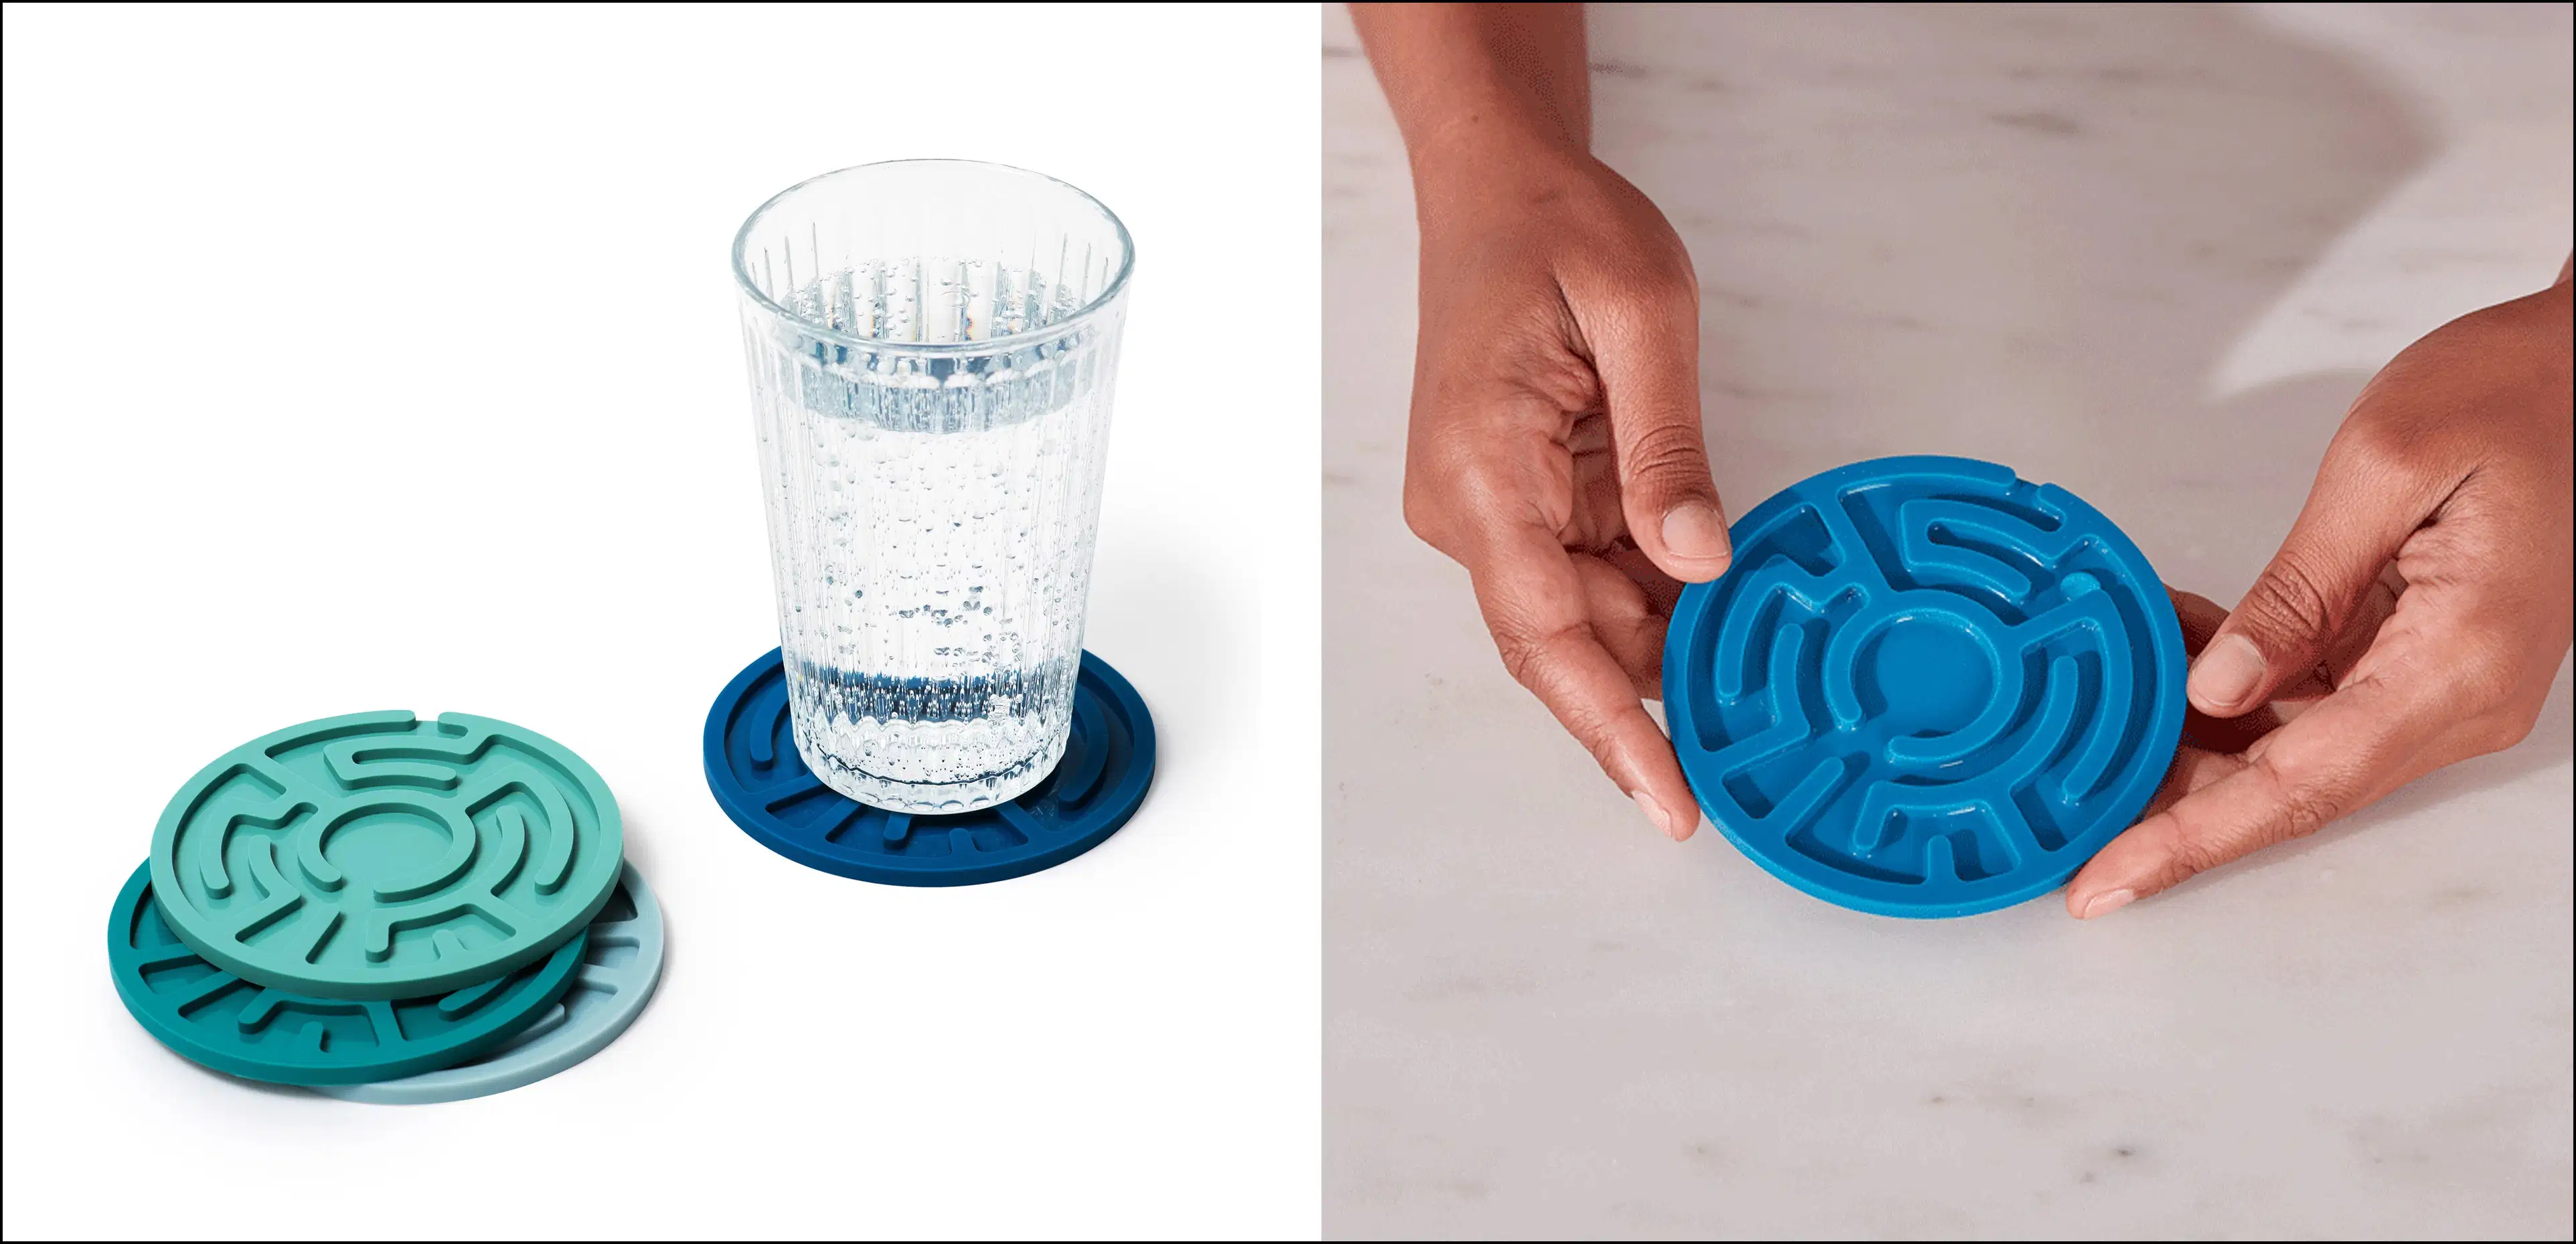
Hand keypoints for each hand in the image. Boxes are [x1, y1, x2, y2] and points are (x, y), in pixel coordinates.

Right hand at [1399, 140, 1730, 840]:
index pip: (1543, 631)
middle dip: (1654, 692)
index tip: (1668, 799)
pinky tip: (1713, 596)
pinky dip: (1649, 588)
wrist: (1496, 181)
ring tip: (1753, 661)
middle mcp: (1466, 504)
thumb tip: (1702, 564)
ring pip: (1578, 612)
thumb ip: (1670, 450)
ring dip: (1659, 635)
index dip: (1610, 726)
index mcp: (1482, 468)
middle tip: (1758, 740)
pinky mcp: (1514, 497)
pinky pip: (1583, 569)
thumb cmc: (1556, 227)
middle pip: (1561, 639)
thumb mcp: (1644, 317)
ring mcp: (1485, 506)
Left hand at [2067, 272, 2573, 917]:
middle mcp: (2463, 698)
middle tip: (2066, 822)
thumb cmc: (2508, 393)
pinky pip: (2315, 701)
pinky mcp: (2422, 658)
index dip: (2193, 839)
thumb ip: (2296, 590)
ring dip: (2195, 749)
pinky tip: (2162, 656)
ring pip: (2298, 753)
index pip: (2302, 783)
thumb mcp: (2382, 467)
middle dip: (2177, 811)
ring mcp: (2446, 685)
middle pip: (2296, 787)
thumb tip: (2218, 689)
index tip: (2106, 880)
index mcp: (2459, 660)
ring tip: (2090, 736)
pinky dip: (2234, 692)